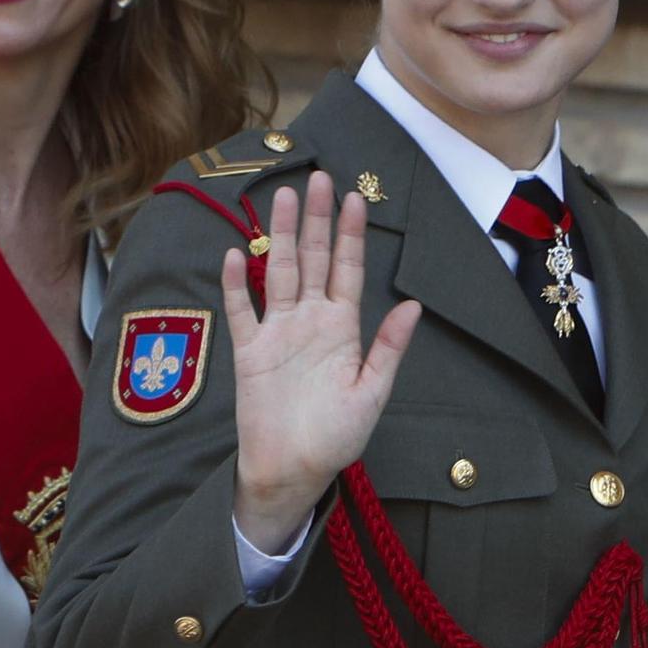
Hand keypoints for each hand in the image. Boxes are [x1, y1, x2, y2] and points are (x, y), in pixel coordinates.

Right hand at [223, 171, 420, 552]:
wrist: (293, 470)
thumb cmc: (336, 438)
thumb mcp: (371, 393)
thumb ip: (388, 349)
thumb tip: (412, 306)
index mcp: (343, 329)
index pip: (347, 271)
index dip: (350, 236)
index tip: (355, 199)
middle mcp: (310, 322)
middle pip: (312, 260)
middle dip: (316, 220)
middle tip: (319, 178)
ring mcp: (278, 333)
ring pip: (278, 273)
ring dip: (279, 237)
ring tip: (282, 198)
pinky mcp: (250, 351)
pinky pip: (241, 311)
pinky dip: (236, 284)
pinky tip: (235, 253)